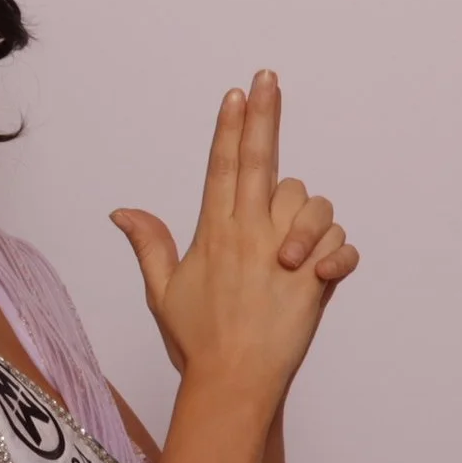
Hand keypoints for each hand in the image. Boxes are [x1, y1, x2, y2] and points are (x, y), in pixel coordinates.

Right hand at [111, 71, 356, 413]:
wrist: (233, 384)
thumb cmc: (198, 340)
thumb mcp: (163, 291)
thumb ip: (150, 244)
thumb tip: (121, 211)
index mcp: (214, 233)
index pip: (221, 166)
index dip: (229, 127)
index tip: (236, 94)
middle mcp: (249, 235)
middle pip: (258, 161)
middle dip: (264, 116)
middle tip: (269, 78)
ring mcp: (283, 255)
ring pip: (309, 202)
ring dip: (309, 217)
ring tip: (294, 251)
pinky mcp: (314, 280)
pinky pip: (340, 246)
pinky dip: (338, 254)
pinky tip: (324, 271)